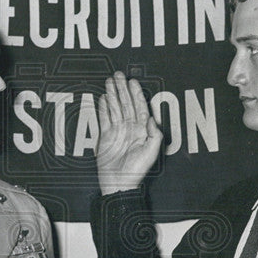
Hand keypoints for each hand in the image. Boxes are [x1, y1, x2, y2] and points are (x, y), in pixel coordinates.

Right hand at [96, 71, 162, 194]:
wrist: (119, 182)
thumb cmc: (137, 171)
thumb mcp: (151, 153)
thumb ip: (154, 135)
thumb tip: (151, 118)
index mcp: (142, 130)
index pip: (140, 107)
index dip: (136, 94)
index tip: (132, 82)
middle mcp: (130, 128)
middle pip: (126, 104)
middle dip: (122, 89)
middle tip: (118, 75)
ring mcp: (117, 131)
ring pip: (115, 108)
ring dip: (112, 94)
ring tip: (109, 81)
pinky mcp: (106, 136)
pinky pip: (104, 118)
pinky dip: (104, 107)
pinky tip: (104, 98)